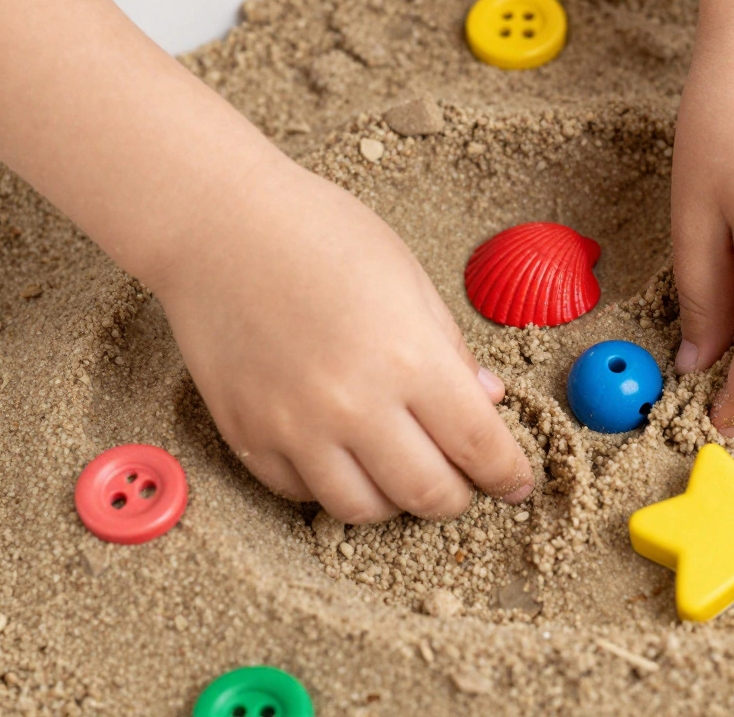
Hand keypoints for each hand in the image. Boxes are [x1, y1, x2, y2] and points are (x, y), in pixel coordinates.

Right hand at [155, 166, 532, 522]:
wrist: (217, 224)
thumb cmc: (319, 233)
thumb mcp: (408, 278)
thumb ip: (451, 350)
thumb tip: (487, 402)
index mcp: (410, 358)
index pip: (479, 447)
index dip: (507, 476)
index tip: (516, 485)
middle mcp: (355, 405)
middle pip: (427, 494)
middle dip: (457, 498)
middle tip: (462, 484)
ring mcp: (296, 427)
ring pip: (362, 510)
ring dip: (394, 502)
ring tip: (400, 473)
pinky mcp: (249, 434)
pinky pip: (300, 493)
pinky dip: (329, 486)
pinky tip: (341, 456)